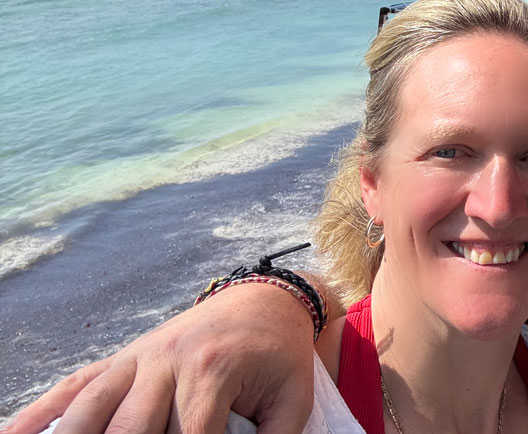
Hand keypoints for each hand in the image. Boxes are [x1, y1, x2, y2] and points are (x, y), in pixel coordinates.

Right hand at [4, 283, 318, 433]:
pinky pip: (76, 385)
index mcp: (213, 371)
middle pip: (130, 426)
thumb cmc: (280, 354)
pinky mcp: (122, 357)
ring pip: (92, 406)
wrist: (265, 299)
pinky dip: (42, 411)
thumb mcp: (293, 398)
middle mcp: (168, 361)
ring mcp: (139, 357)